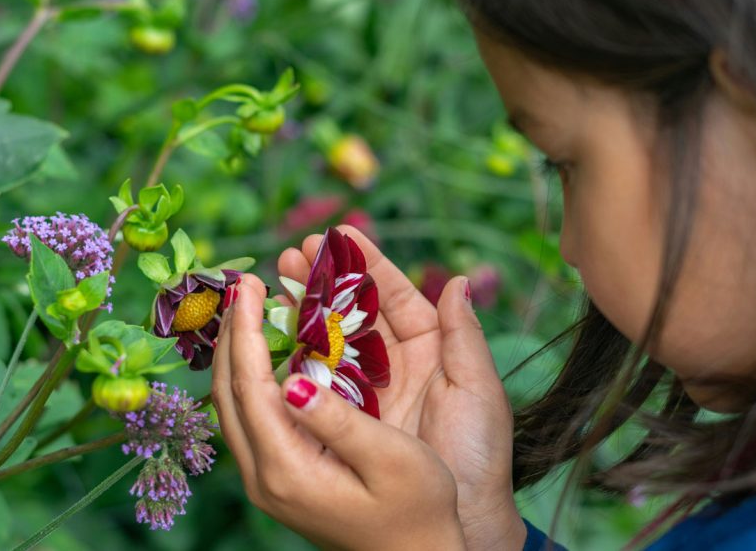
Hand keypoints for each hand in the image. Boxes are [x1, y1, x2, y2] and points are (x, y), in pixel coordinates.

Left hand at [211, 274, 466, 550]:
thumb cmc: (418, 510)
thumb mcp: (391, 460)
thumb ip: (338, 420)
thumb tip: (293, 379)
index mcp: (288, 468)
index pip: (250, 385)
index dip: (248, 329)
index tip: (251, 284)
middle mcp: (264, 478)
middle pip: (227, 392)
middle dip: (232, 333)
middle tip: (245, 285)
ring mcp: (266, 482)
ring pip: (230, 405)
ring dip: (237, 352)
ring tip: (250, 309)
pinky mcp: (278, 479)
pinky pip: (248, 416)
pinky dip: (249, 375)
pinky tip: (266, 353)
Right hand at [277, 226, 526, 549]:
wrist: (461, 524)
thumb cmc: (479, 457)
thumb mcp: (479, 392)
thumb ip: (464, 336)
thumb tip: (457, 281)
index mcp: (431, 350)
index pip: (395, 296)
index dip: (368, 264)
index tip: (340, 235)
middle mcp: (396, 365)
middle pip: (355, 311)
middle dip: (325, 278)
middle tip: (293, 252)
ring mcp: (368, 391)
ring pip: (332, 339)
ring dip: (306, 308)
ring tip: (276, 278)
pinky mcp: (346, 419)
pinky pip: (319, 379)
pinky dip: (298, 354)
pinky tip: (276, 331)